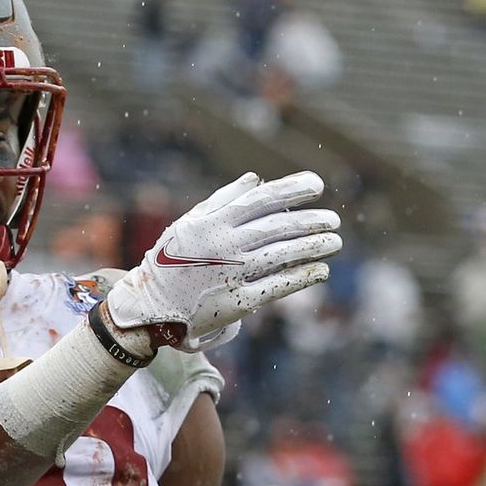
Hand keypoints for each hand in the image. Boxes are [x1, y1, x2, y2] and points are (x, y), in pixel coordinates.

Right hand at [103, 171, 339, 349]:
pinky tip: (321, 270)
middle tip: (334, 220)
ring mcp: (231, 274)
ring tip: (335, 242)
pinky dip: (300, 277)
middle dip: (310, 221)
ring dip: (312, 247)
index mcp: (213, 222)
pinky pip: (275, 287)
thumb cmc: (171, 260)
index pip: (261, 200)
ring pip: (281, 255)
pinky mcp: (236, 302)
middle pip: (277, 227)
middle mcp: (224, 246)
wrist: (150, 306)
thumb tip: (256, 179)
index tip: (317, 186)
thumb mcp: (190, 222)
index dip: (292, 191)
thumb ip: (223, 199)